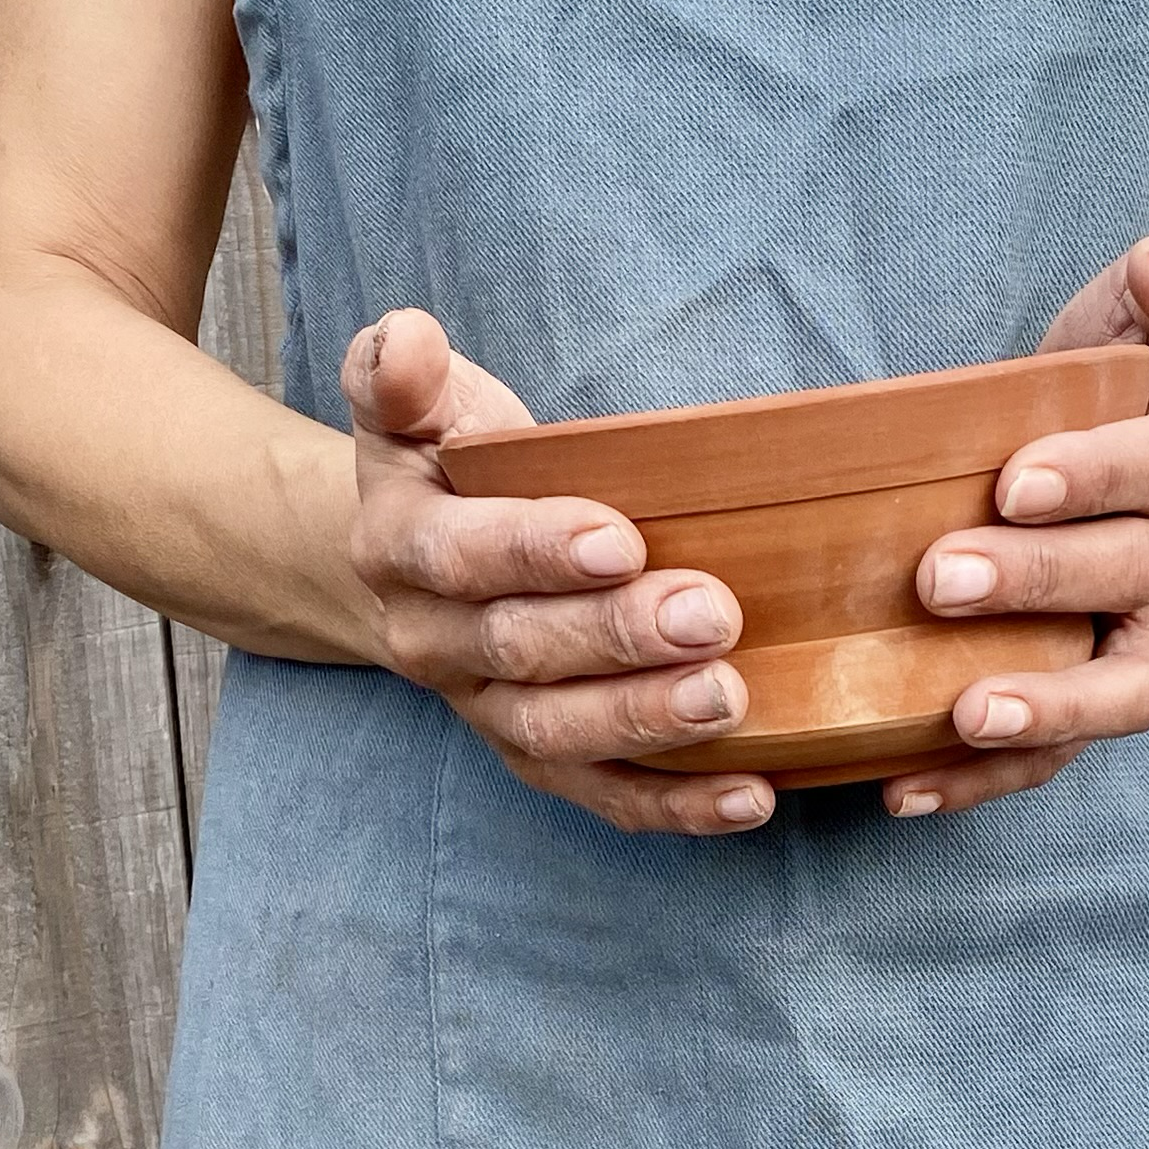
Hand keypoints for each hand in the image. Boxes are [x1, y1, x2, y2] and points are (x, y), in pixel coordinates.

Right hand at [341, 311, 777, 834]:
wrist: (423, 565)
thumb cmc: (450, 468)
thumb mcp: (417, 408)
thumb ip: (403, 374)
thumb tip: (408, 340)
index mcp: (397, 549)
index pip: (461, 555)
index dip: (536, 551)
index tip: (621, 537)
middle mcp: (432, 644)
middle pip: (521, 652)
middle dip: (618, 637)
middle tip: (711, 613)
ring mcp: (487, 714)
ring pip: (560, 736)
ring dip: (648, 721)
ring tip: (729, 698)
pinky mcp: (543, 762)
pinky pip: (606, 798)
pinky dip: (679, 807)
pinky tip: (751, 796)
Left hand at [883, 227, 1148, 817]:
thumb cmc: (1133, 379)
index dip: (1097, 477)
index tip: (1012, 480)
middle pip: (1134, 579)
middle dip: (1041, 583)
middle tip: (941, 577)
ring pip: (1125, 693)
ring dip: (1048, 710)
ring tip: (965, 715)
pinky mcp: (1099, 693)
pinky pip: (1058, 751)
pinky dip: (986, 779)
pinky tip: (904, 785)